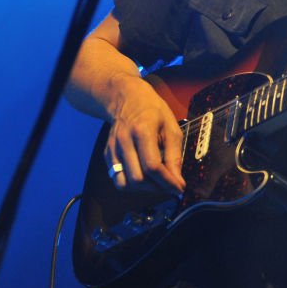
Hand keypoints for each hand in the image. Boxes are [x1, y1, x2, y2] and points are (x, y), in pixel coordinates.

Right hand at [105, 77, 185, 194]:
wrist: (126, 98)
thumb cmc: (152, 110)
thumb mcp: (171, 127)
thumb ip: (174, 155)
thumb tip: (178, 180)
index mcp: (142, 130)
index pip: (152, 166)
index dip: (167, 182)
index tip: (179, 188)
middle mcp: (124, 141)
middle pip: (137, 178)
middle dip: (157, 188)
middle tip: (170, 186)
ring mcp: (113, 149)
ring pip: (125, 183)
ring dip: (144, 189)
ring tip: (158, 184)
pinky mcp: (107, 155)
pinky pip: (118, 179)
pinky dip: (133, 184)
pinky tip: (145, 177)